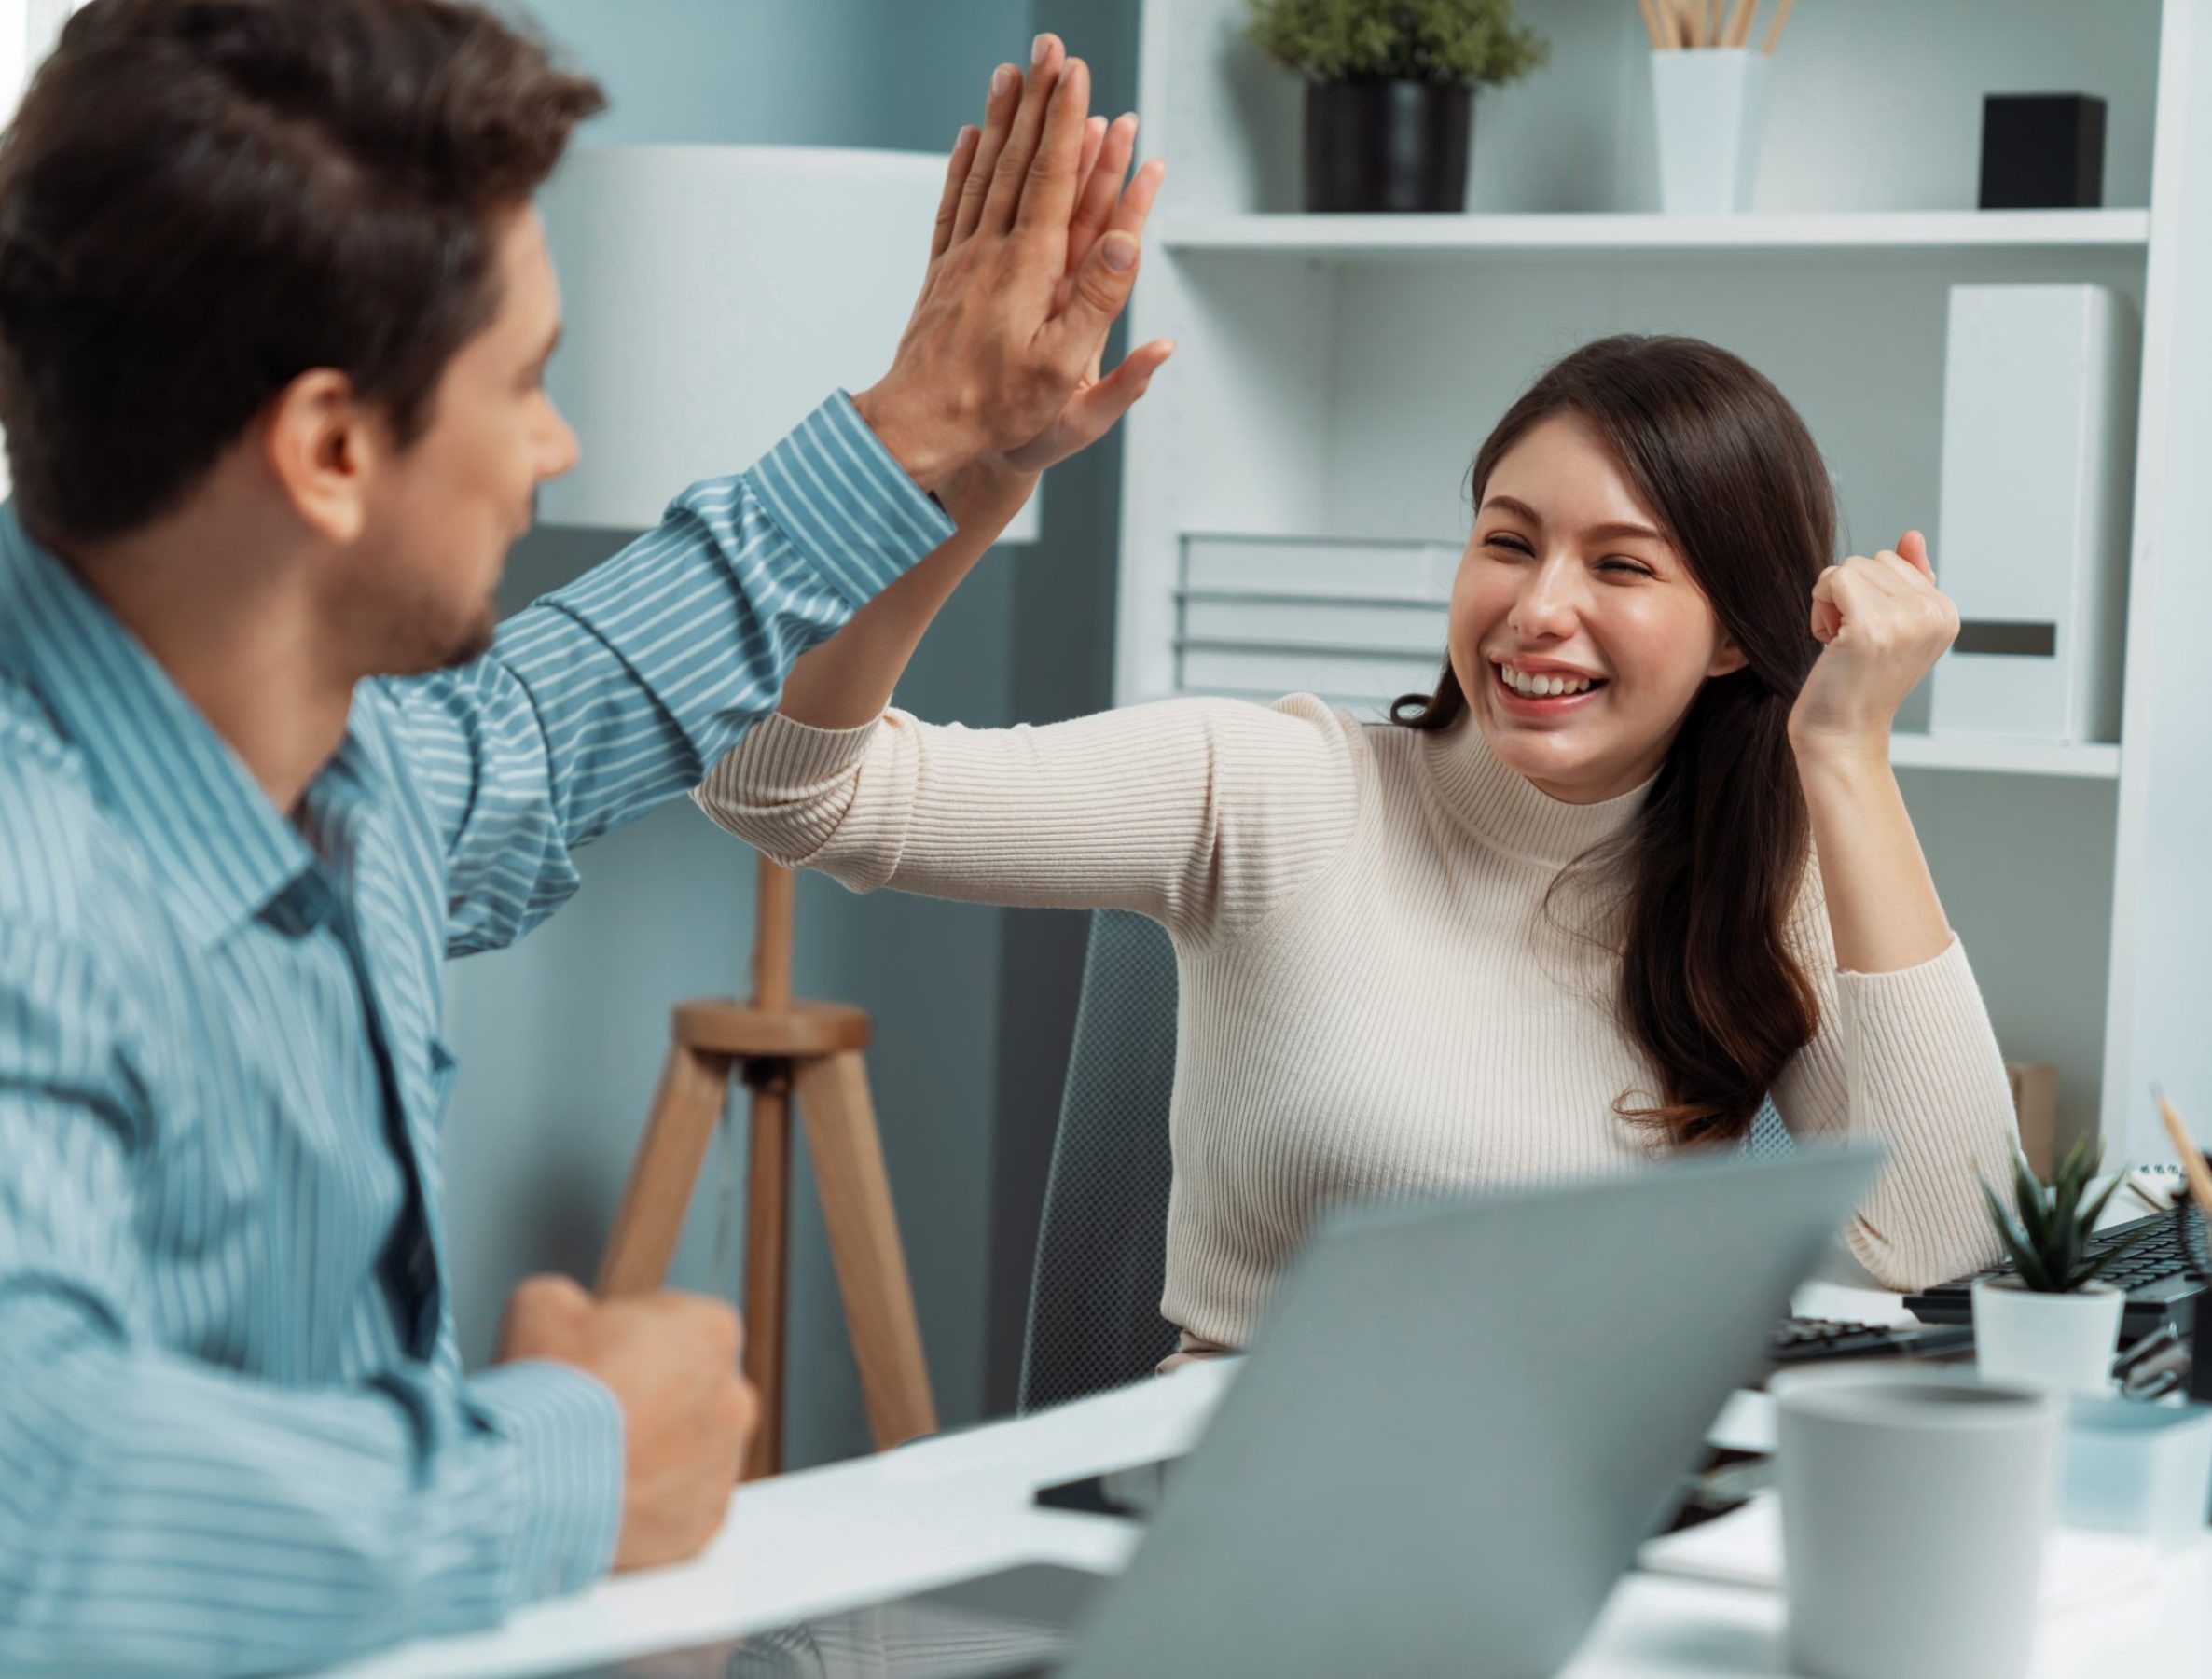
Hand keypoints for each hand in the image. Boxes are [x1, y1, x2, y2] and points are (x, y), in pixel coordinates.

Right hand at [496, 1275, 755, 1572]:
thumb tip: (569, 1316)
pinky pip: (679, 1507)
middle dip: (655, 1399)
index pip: (683, 1326)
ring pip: (690, 1452)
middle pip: (695, 1391)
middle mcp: (736, 1399)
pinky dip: (649, 1506)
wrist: (532, 1483)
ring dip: (654, 1454)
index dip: (635, 1340)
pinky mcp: (704, 1524)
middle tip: (597, 1414)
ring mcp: (723, 1466)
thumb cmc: (547, 1390)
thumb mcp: (542, 1304)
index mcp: (712, 1332)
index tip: (601, 1358)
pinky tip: (603, 1499)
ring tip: (595, 1462)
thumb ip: (574, 1302)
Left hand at [853, 36, 1168, 490]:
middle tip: (1051, 49)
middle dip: (1039, 100)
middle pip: (1018, 159)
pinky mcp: (943, 274)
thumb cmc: (995, 407)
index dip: (1067, 122)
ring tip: (1013, 72)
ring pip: (984, 172)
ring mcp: (963, 259)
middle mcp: (992, 250)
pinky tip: (970, 137)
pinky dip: (964, 165)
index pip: (1052, 178)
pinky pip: (954, 205)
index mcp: (1028, 268)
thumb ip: (1096, 302)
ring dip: (1002, 119)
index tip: (1077, 75)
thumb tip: (1123, 241)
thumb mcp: (1062, 368)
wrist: (919, 425)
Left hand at [1788, 530, 1960, 761]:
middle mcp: (1934, 615)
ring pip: (1849, 567)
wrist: (1841, 735)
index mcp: (1945, 612)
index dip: (1867, 593)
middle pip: (1871, 559)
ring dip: (1831, 602)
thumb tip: (1911, 535)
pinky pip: (1833, 579)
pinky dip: (1819, 606)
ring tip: (1841, 644)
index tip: (1869, 635)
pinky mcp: (1871, 629)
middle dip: (1849, 594)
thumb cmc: (1857, 681)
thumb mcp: (1892, 626)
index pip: (1892, 559)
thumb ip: (1907, 580)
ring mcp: (1905, 622)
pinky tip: (1828, 642)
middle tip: (1851, 641)